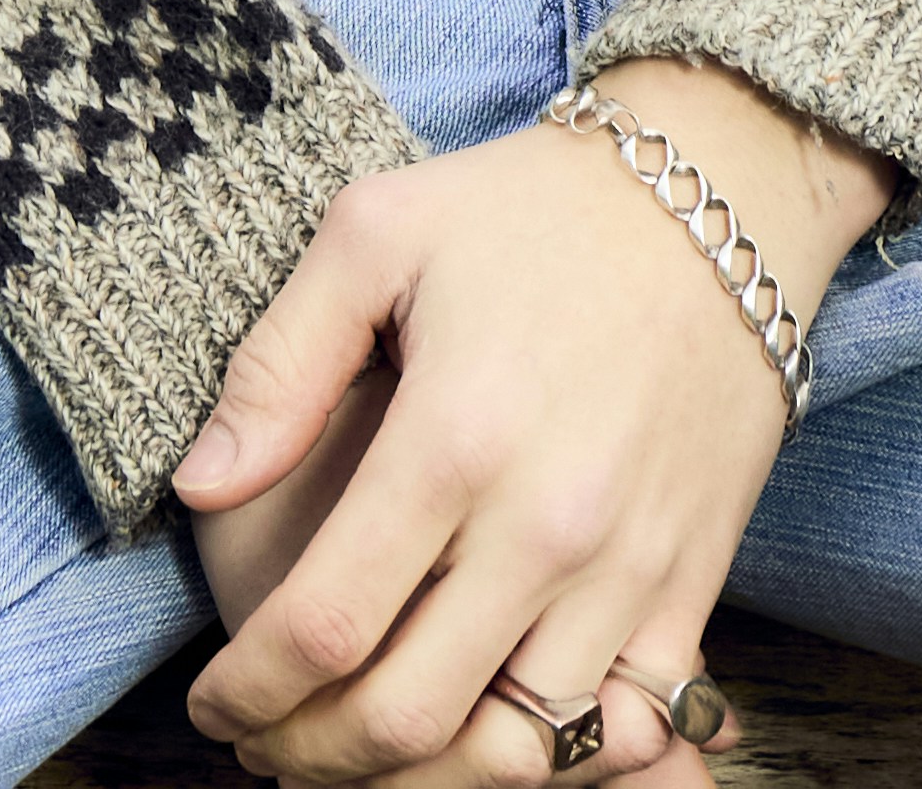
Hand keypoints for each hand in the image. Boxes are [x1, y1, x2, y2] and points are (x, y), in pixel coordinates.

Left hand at [174, 64, 889, 784]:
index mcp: (454, 437)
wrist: (720, 191)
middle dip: (310, 757)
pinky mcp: (693, 586)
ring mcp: (629, 569)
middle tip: (262, 743)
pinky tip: (482, 733)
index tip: (211, 703)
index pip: (324, 625)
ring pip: (514, 752)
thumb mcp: (377, 231)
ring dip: (418, 780)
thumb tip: (201, 485)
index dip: (248, 690)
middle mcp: (546, 525)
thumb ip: (280, 365)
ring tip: (354, 751)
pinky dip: (551, 759)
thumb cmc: (532, 208)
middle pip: (406, 718)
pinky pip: (623, 730)